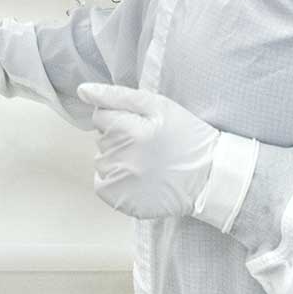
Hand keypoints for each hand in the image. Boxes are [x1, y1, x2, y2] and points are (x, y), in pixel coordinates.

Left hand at [77, 83, 221, 219]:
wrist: (210, 177)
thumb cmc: (186, 136)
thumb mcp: (159, 105)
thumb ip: (118, 96)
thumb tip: (83, 91)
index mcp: (131, 131)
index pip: (100, 116)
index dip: (120, 118)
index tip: (140, 125)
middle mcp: (122, 159)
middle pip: (101, 139)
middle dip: (118, 138)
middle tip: (147, 144)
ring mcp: (121, 184)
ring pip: (101, 161)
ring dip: (116, 159)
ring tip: (145, 162)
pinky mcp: (122, 202)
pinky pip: (101, 185)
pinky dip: (114, 180)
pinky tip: (137, 178)